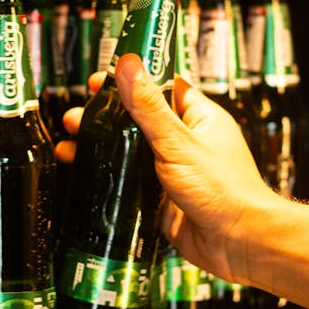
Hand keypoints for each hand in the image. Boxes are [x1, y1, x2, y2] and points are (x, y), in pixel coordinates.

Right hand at [56, 54, 272, 283]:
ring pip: (129, 153)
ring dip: (100, 148)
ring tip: (70, 145)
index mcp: (198, 119)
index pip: (161, 87)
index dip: (131, 81)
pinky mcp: (161, 200)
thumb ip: (149, 106)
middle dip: (104, 118)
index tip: (100, 80)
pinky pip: (129, 184)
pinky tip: (83, 175)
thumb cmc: (226, 190)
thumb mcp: (179, 142)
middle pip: (137, 121)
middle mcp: (185, 143)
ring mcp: (171, 172)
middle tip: (77, 117)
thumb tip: (129, 65)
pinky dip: (107, 179)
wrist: (238, 243)